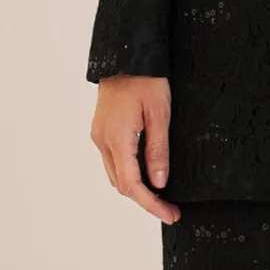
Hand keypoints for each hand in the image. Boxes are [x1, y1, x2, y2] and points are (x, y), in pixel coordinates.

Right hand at [90, 73, 181, 223]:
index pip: (132, 186)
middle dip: (145, 199)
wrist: (126, 54)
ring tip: (161, 193)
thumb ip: (158, 150)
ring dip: (136, 186)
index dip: (151, 204)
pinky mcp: (102, 129)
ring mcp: (99, 135)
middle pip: (121, 184)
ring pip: (116, 174)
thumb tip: (160, 183)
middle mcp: (102, 141)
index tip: (170, 214)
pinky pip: (114, 159)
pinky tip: (145, 171)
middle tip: (170, 207)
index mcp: (116, 139)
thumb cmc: (145, 78)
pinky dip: (129, 171)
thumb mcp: (160, 112)